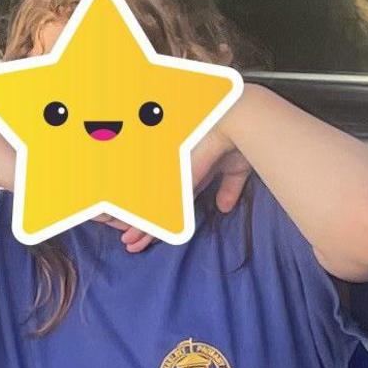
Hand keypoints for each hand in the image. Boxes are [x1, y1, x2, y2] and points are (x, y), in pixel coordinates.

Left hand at [85, 134, 245, 252]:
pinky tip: (136, 232)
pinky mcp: (175, 182)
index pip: (169, 201)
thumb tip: (224, 208)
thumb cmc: (238, 142)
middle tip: (130, 242)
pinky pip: (158, 206)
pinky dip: (148, 221)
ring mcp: (173, 178)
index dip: (160, 217)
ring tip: (129, 243)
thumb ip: (229, 188)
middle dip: (144, 224)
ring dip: (142, 227)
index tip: (150, 232)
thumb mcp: (234, 170)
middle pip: (155, 205)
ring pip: (152, 208)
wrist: (234, 124)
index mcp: (190, 173)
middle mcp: (177, 176)